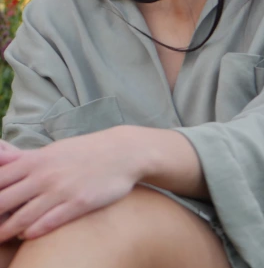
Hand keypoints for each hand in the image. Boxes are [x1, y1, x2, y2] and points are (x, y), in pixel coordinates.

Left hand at [0, 127, 142, 240]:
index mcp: (35, 161)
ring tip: (0, 238)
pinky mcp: (79, 203)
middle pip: (3, 201)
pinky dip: (34, 231)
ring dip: (7, 231)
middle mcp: (44, 175)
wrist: (125, 152)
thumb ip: (24, 159)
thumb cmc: (85, 152)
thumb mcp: (52, 150)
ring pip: (23, 217)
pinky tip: (27, 235)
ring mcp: (62, 190)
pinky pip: (49, 222)